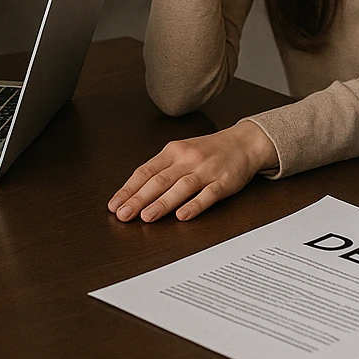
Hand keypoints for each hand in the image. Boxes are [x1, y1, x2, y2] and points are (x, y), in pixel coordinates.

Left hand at [107, 121, 276, 222]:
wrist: (244, 142)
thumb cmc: (209, 151)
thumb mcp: (181, 152)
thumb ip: (161, 169)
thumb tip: (134, 191)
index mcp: (173, 151)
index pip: (145, 171)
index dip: (129, 189)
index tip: (115, 204)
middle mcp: (187, 159)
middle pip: (159, 180)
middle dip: (139, 199)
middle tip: (123, 215)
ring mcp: (206, 171)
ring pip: (181, 187)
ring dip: (162, 203)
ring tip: (146, 217)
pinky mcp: (223, 182)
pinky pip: (207, 195)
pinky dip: (194, 205)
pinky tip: (182, 216)